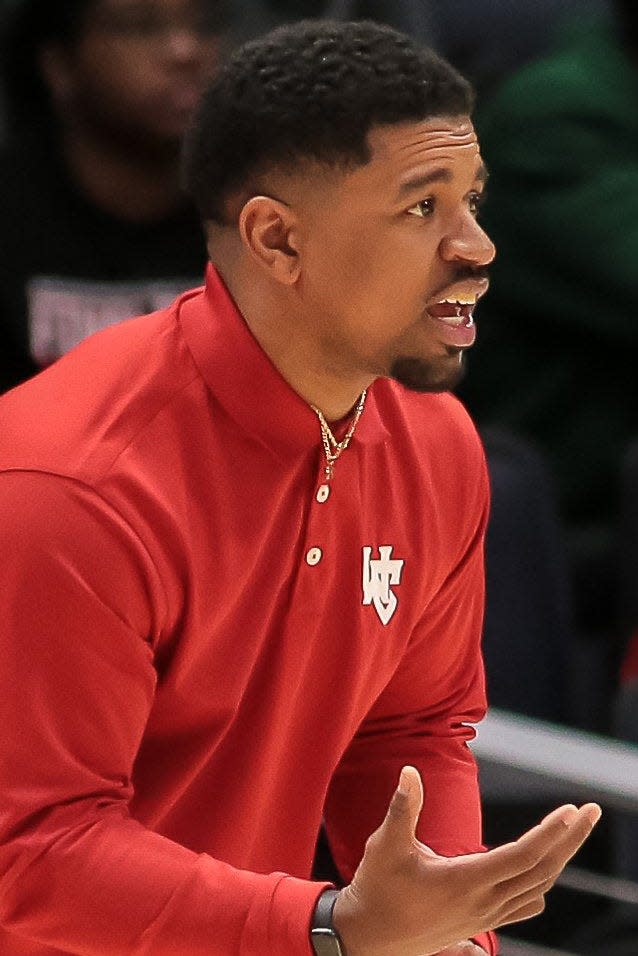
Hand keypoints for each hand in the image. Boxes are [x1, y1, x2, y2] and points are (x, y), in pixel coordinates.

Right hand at [333, 765, 600, 955]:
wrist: (368, 939)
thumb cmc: (376, 890)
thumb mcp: (385, 845)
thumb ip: (403, 808)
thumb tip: (411, 772)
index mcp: (464, 881)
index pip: (523, 856)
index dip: (550, 833)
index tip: (572, 811)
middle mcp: (482, 902)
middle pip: (542, 870)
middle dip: (570, 840)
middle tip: (591, 811)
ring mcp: (484, 915)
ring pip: (537, 887)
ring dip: (560, 858)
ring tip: (573, 831)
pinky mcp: (479, 922)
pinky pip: (524, 904)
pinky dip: (542, 883)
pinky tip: (544, 870)